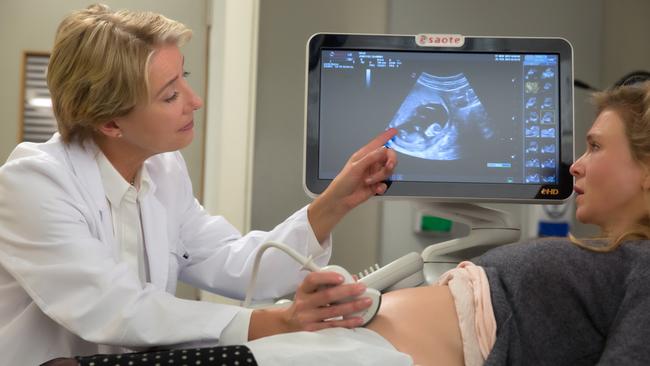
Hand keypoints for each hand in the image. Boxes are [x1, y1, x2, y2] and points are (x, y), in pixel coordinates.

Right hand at [247, 271, 371, 339]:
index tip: (342, 277)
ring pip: (333, 311)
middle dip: (347, 291)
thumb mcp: (309, 291)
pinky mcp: (313, 330)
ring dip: (352, 306)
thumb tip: (352, 280)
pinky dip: (347, 322)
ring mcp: (308, 317)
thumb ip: (327, 284)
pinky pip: (333, 326)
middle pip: (327, 295)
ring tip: (365, 302)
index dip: (328, 277)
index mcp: (303, 290)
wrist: (288, 324)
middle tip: (361, 288)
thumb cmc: (304, 304)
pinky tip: (358, 319)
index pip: (313, 279)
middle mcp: (304, 303)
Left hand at [308, 128, 397, 241]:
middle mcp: (371, 163)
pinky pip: (386, 183)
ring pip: (388, 171)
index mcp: (364, 155)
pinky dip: (382, 187)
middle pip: (388, 157)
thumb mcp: (356, 167)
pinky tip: (375, 189)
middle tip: (388, 167)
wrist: (342, 199)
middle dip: (390, 162)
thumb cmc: (343, 182)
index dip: (386, 137)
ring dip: (381, 177)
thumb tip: (384, 149)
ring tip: (369, 182)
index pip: (377, 143)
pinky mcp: (377, 184)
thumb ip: (371, 158)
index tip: (394, 132)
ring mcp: (375, 174)